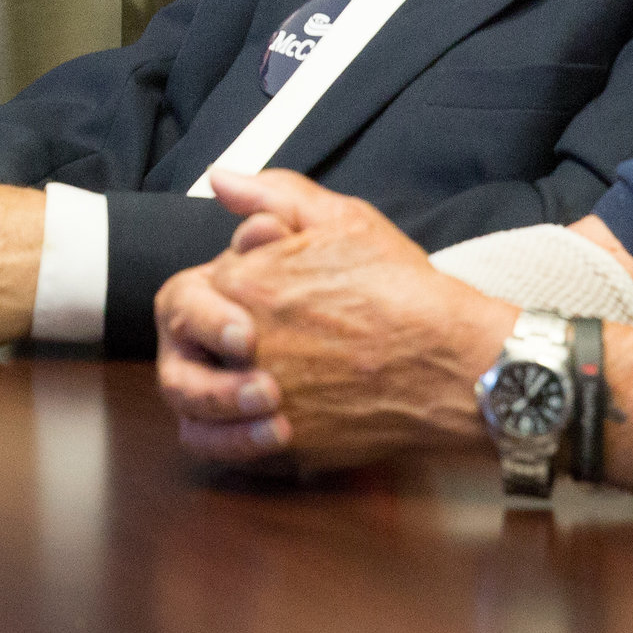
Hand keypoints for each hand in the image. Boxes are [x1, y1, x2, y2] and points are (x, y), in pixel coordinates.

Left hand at [151, 170, 509, 470]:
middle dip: (203, 353)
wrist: (452, 362)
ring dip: (210, 401)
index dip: (207, 301)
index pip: (184, 297)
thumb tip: (220, 181)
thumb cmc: (403, 290)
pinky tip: (263, 421)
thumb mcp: (343, 221)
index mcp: (245, 286)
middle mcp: (240, 346)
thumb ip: (273, 195)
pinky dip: (234, 441)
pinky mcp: (286, 445)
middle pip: (181, 357)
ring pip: (194, 411)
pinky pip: (230, 451)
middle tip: (239, 351)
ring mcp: (259, 400)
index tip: (239, 308)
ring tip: (251, 388)